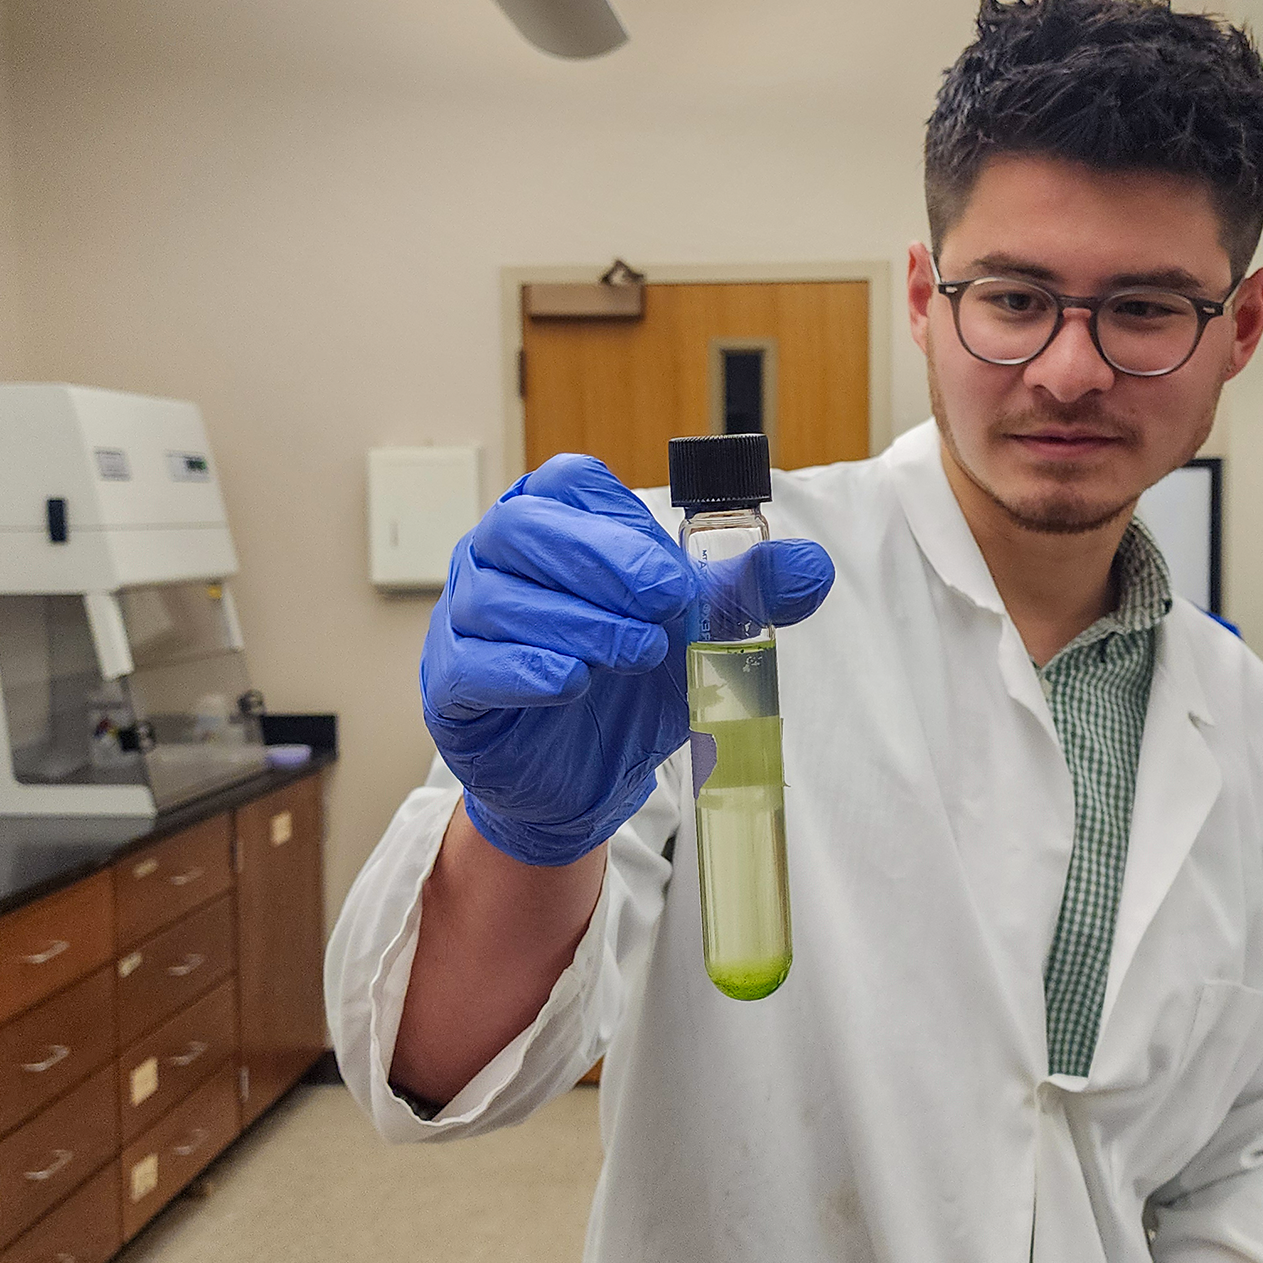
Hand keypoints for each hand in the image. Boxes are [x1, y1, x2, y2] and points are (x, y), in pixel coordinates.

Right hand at [420, 455, 831, 865]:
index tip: (673, 572)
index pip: (568, 485)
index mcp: (552, 523)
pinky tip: (572, 682)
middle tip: (663, 606)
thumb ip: (744, 594)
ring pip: (497, 596)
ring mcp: (464, 619)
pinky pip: (471, 665)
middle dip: (598, 562)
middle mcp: (495, 558)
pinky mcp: (449, 687)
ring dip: (576, 622)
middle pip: (523, 528)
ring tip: (636, 653)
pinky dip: (524, 671)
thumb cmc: (626, 683)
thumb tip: (814, 569)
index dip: (619, 521)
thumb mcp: (692, 631)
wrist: (586, 777)